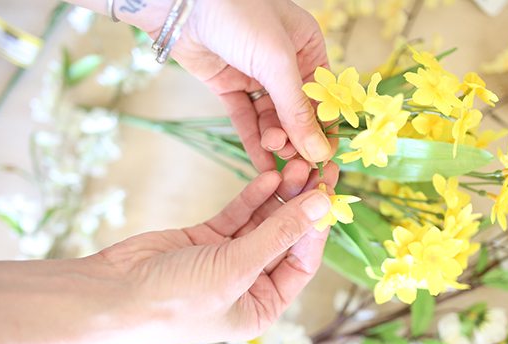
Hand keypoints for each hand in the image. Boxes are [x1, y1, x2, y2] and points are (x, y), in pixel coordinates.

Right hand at [97, 161, 338, 343]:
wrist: (112, 292)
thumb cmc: (176, 298)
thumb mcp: (236, 267)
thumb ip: (278, 233)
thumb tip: (321, 205)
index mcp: (262, 306)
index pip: (302, 262)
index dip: (317, 227)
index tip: (330, 193)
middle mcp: (249, 284)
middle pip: (285, 238)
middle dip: (301, 205)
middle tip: (320, 169)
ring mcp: (227, 259)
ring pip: (263, 222)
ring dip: (280, 195)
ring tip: (296, 164)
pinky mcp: (207, 238)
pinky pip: (238, 215)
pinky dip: (252, 197)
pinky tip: (269, 176)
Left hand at [150, 0, 333, 170]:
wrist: (183, 2)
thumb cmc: (240, 15)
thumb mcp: (277, 63)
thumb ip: (297, 110)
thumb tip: (318, 151)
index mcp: (306, 48)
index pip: (322, 97)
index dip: (324, 128)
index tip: (324, 157)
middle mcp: (284, 64)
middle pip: (297, 112)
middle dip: (296, 136)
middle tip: (294, 158)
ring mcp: (255, 76)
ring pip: (271, 119)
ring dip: (275, 139)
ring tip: (274, 147)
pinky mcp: (229, 86)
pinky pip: (245, 119)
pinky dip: (253, 141)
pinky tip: (262, 163)